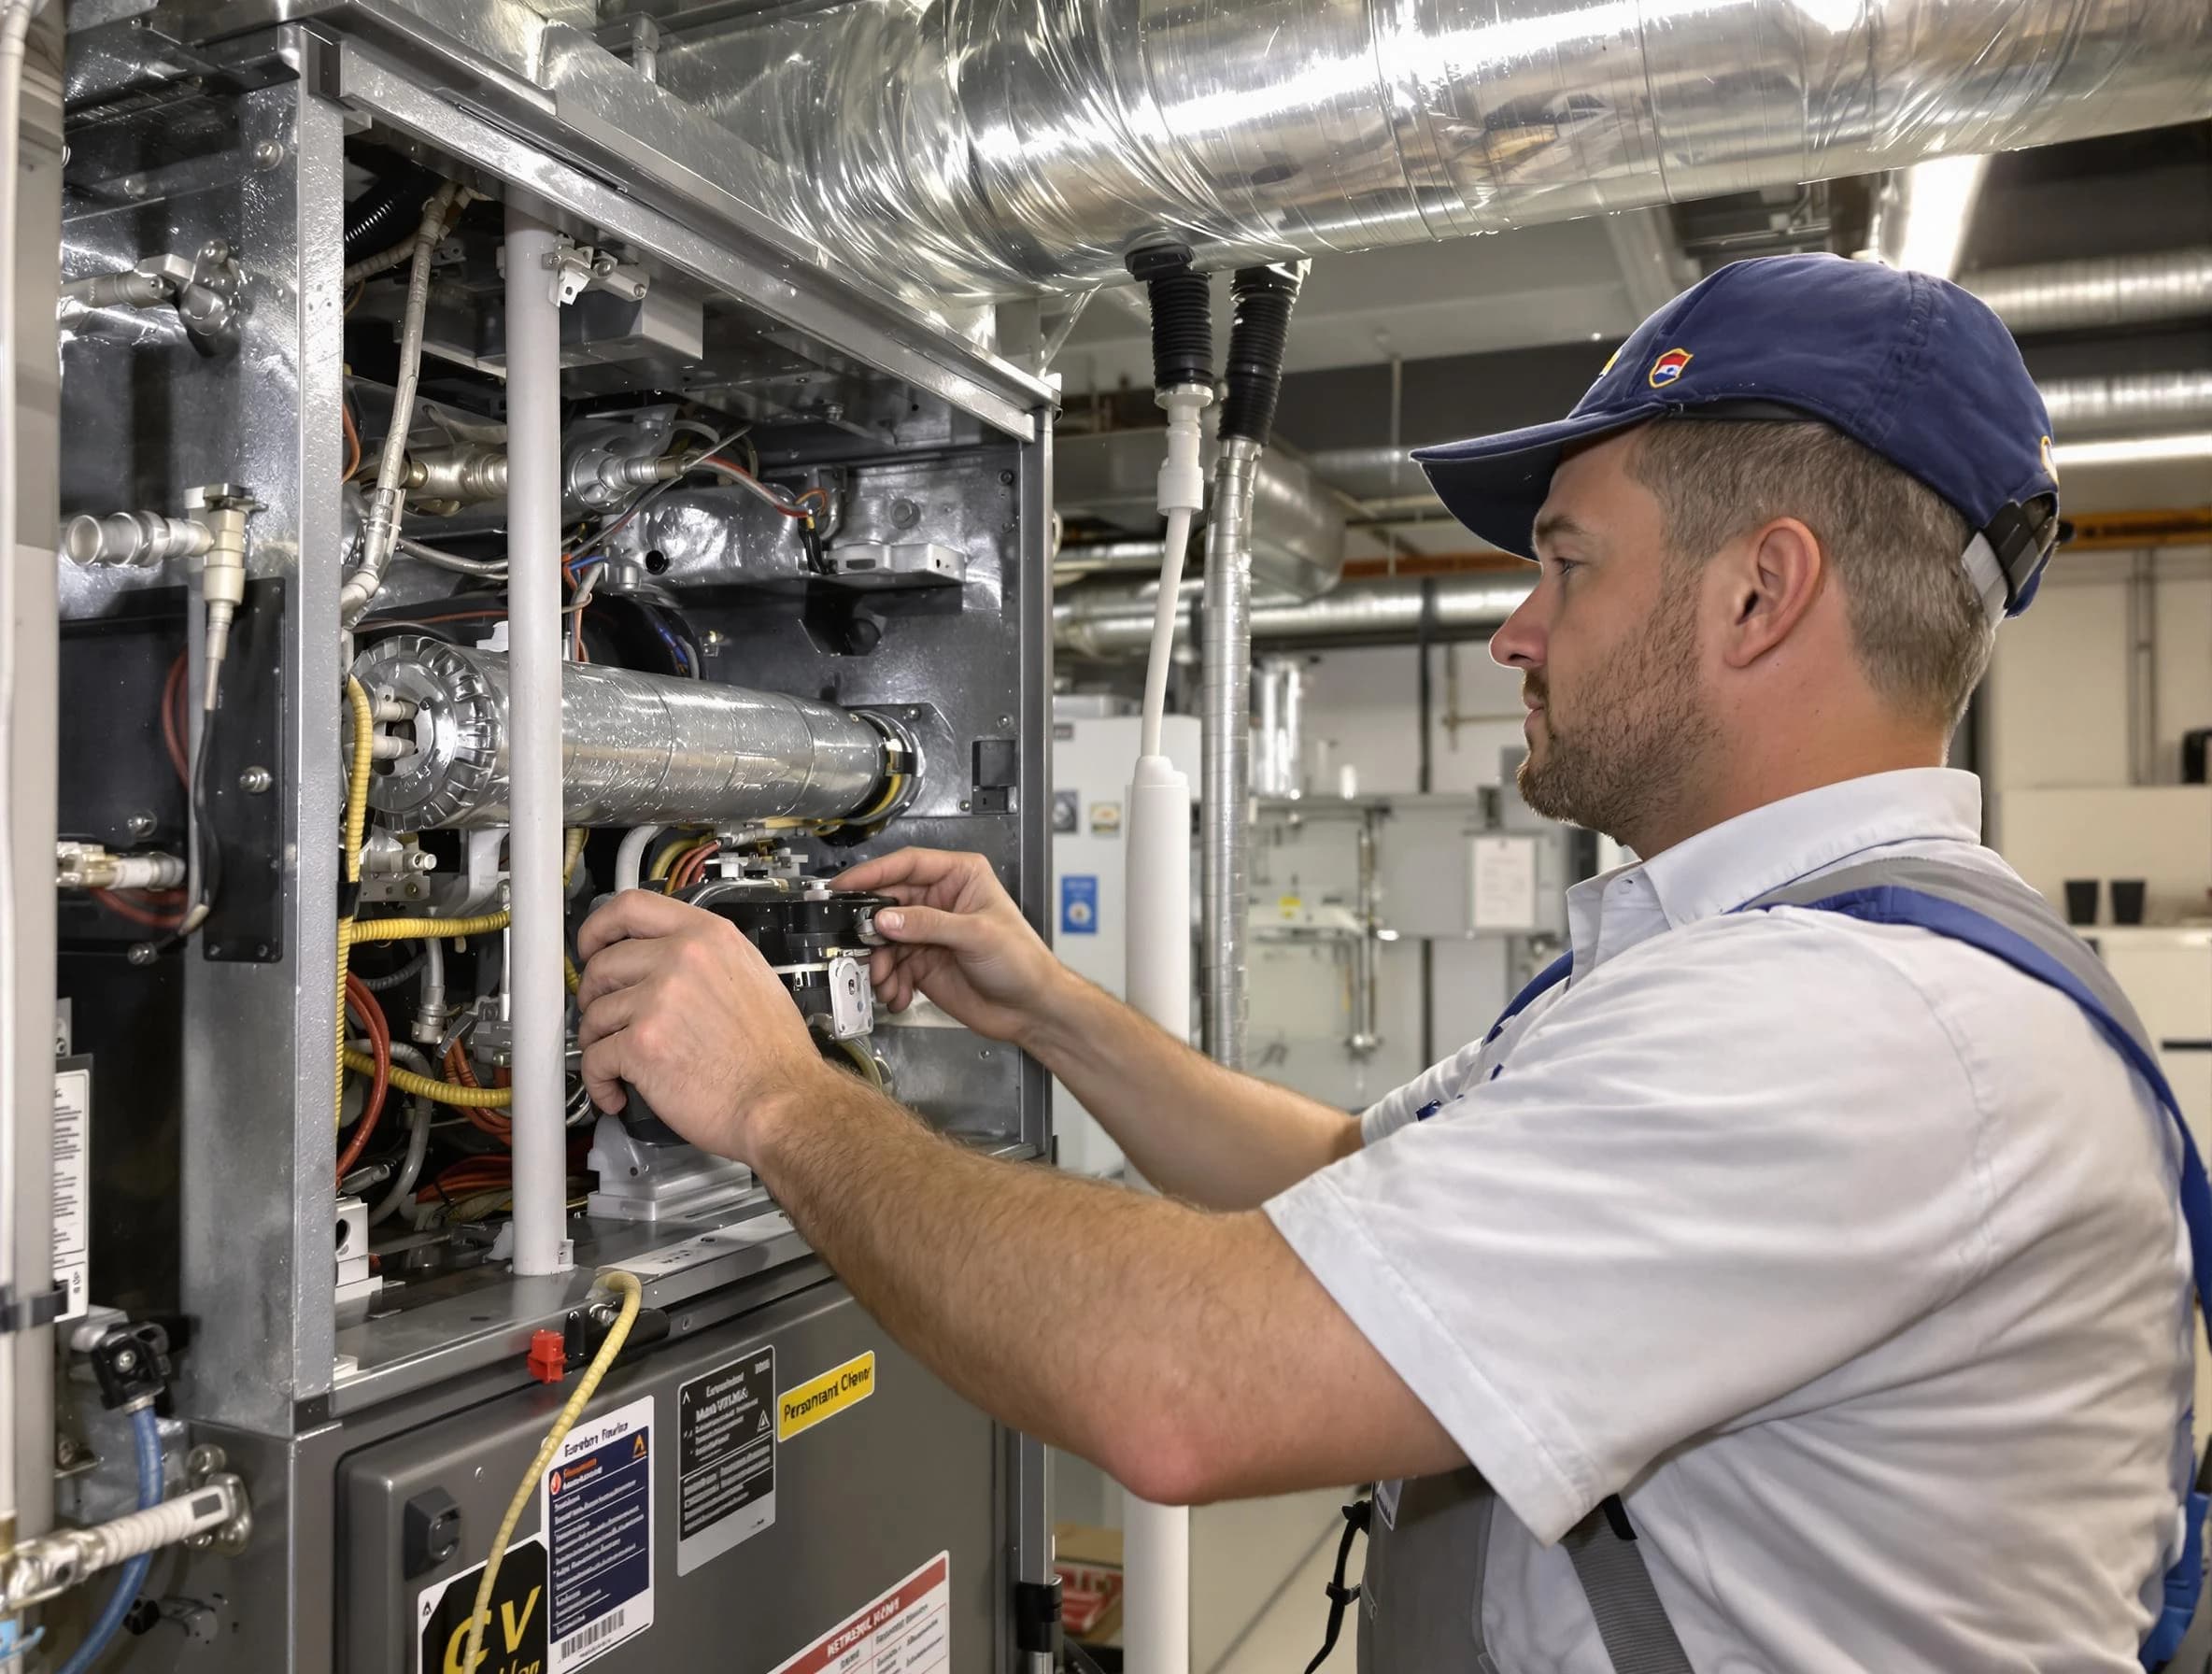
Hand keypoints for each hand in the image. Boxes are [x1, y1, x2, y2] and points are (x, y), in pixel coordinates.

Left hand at [574, 891, 831, 1164]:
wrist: (781, 1101)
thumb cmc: (774, 1051)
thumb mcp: (752, 975)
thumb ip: (705, 957)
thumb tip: (665, 959)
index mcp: (707, 936)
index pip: (631, 907)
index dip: (598, 927)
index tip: (591, 947)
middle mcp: (680, 959)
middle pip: (602, 963)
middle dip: (593, 994)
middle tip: (603, 1016)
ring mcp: (657, 1000)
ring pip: (594, 1014)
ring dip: (597, 1041)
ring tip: (618, 1062)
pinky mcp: (641, 1045)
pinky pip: (594, 1058)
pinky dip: (599, 1080)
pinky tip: (616, 1091)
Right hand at [832, 847, 1069, 1045]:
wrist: (1030, 1009)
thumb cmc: (1022, 961)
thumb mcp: (977, 934)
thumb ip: (928, 924)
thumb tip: (886, 918)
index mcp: (960, 877)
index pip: (908, 864)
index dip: (875, 873)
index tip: (846, 884)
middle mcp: (941, 901)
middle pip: (889, 903)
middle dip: (872, 927)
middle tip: (859, 944)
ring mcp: (929, 933)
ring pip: (885, 939)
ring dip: (879, 962)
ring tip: (883, 980)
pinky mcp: (923, 963)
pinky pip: (892, 967)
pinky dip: (888, 982)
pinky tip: (897, 994)